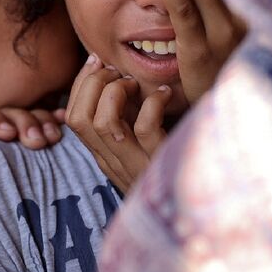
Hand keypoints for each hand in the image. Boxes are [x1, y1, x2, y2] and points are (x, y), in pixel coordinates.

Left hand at [0, 107, 66, 149]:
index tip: (7, 135)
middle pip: (11, 114)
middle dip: (25, 123)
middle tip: (36, 143)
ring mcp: (22, 134)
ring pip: (33, 116)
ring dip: (44, 122)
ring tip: (53, 138)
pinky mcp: (43, 139)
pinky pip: (52, 122)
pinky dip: (58, 120)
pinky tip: (65, 120)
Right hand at [65, 55, 172, 192]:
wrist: (197, 209)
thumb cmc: (174, 166)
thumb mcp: (141, 145)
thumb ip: (127, 120)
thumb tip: (116, 81)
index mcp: (105, 155)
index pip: (74, 118)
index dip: (80, 84)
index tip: (97, 63)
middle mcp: (114, 161)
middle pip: (80, 118)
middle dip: (92, 84)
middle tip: (117, 72)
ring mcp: (135, 165)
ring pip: (104, 122)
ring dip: (116, 92)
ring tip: (136, 83)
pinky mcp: (160, 162)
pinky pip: (145, 127)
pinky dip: (152, 103)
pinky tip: (165, 94)